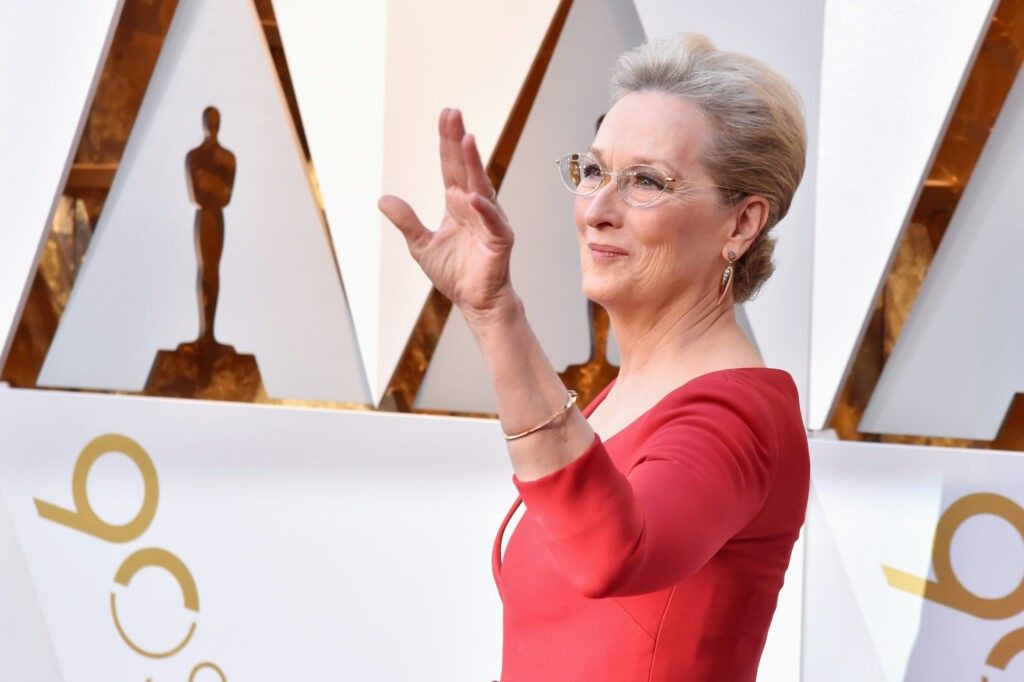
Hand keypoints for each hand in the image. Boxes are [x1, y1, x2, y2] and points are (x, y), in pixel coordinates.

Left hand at [379, 108, 516, 324]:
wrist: (474, 301)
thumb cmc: (455, 273)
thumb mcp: (420, 245)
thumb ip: (406, 221)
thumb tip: (383, 199)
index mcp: (457, 203)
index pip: (450, 166)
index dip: (447, 142)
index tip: (446, 115)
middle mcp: (475, 206)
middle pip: (466, 168)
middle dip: (460, 141)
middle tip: (455, 114)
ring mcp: (490, 220)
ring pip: (481, 187)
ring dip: (474, 164)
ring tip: (467, 140)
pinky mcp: (500, 240)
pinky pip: (492, 222)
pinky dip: (484, 210)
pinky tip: (473, 197)